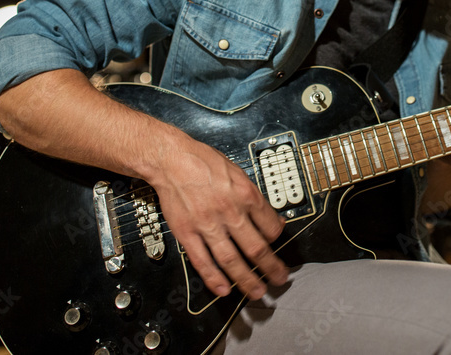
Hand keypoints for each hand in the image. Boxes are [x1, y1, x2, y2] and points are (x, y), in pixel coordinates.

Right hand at [147, 133, 287, 299]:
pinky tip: (223, 289)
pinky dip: (214, 278)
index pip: (270, 226)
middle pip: (256, 248)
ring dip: (246, 279)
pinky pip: (202, 260)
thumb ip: (254, 196)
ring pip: (231, 259)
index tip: (277, 244)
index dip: (277, 238)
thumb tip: (271, 216)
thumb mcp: (238, 172)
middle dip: (270, 267)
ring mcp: (207, 224)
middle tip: (279, 278)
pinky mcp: (187, 232)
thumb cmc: (203, 162)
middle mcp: (229, 211)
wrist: (171, 159)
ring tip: (257, 291)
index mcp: (245, 194)